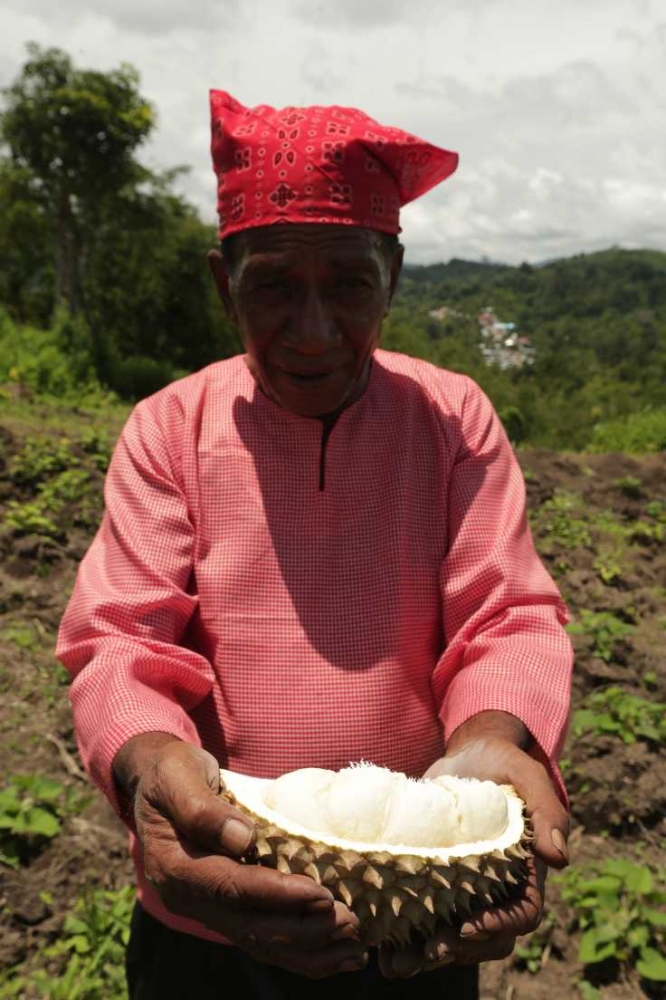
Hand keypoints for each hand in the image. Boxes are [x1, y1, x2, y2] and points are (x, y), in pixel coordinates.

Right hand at [118, 736, 367, 978]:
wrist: (156, 780)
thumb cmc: (171, 771)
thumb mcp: (178, 775)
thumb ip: (202, 808)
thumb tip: (242, 838)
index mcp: (175, 867)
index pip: (231, 889)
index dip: (277, 895)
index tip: (320, 893)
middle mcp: (189, 898)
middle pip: (250, 926)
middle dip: (304, 929)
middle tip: (351, 922)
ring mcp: (207, 908)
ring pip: (260, 942)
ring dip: (309, 949)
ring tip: (355, 947)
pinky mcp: (225, 907)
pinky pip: (263, 937)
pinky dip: (301, 950)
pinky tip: (338, 955)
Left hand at [378, 735, 568, 978]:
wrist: (469, 755)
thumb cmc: (503, 763)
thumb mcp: (526, 775)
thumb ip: (547, 810)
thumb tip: (560, 858)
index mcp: (525, 873)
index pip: (522, 914)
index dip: (499, 926)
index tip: (469, 926)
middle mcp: (497, 890)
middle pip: (485, 938)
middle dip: (457, 950)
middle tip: (428, 952)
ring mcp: (464, 890)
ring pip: (451, 936)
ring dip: (425, 954)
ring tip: (395, 964)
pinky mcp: (433, 882)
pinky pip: (423, 917)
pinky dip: (403, 936)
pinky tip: (378, 946)